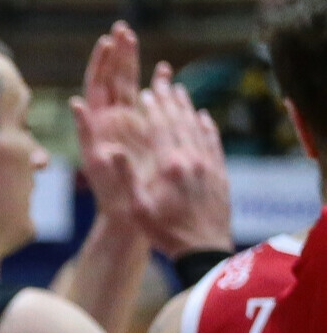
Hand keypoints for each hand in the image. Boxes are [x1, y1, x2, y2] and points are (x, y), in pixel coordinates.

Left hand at [70, 20, 146, 220]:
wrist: (130, 219)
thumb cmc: (113, 196)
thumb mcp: (95, 164)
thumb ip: (87, 133)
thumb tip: (75, 103)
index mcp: (99, 126)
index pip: (98, 86)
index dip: (101, 63)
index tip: (107, 40)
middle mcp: (111, 123)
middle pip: (114, 80)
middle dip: (118, 54)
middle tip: (123, 28)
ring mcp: (127, 127)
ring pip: (130, 88)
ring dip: (132, 63)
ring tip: (135, 38)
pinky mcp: (144, 135)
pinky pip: (149, 105)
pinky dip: (155, 86)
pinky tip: (165, 70)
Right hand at [124, 72, 231, 258]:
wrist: (203, 251)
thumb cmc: (164, 231)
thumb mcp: (136, 207)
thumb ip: (125, 177)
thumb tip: (112, 150)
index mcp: (169, 165)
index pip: (159, 127)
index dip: (152, 107)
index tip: (146, 90)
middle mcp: (191, 160)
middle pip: (179, 121)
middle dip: (169, 99)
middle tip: (162, 81)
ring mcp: (209, 166)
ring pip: (198, 128)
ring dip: (187, 108)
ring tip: (180, 90)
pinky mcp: (220, 174)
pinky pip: (214, 143)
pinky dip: (208, 126)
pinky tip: (204, 117)